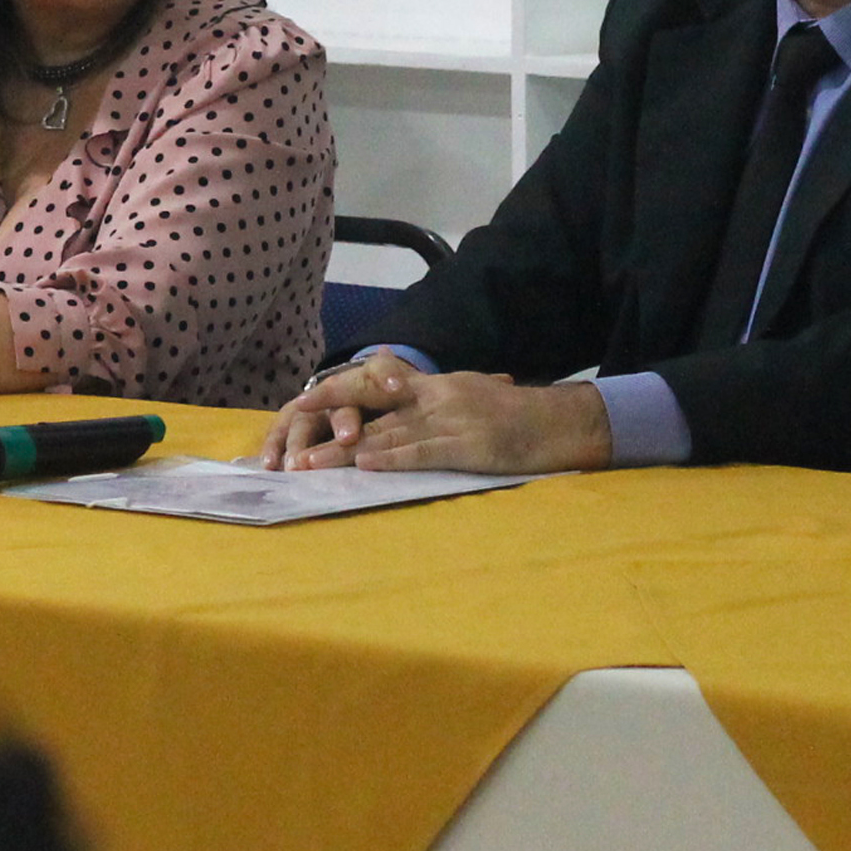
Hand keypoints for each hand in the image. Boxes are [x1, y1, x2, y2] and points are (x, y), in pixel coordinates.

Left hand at [270, 363, 611, 475]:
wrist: (561, 423)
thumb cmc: (521, 417)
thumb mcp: (476, 396)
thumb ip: (442, 401)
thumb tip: (415, 407)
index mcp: (437, 386)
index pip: (379, 383)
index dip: (339, 390)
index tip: (303, 400)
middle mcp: (437, 398)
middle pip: (372, 406)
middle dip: (329, 416)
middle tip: (290, 427)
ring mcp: (451, 421)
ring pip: (386, 435)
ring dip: (343, 453)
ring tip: (308, 466)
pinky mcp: (467, 448)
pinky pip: (421, 453)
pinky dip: (389, 459)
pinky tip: (363, 467)